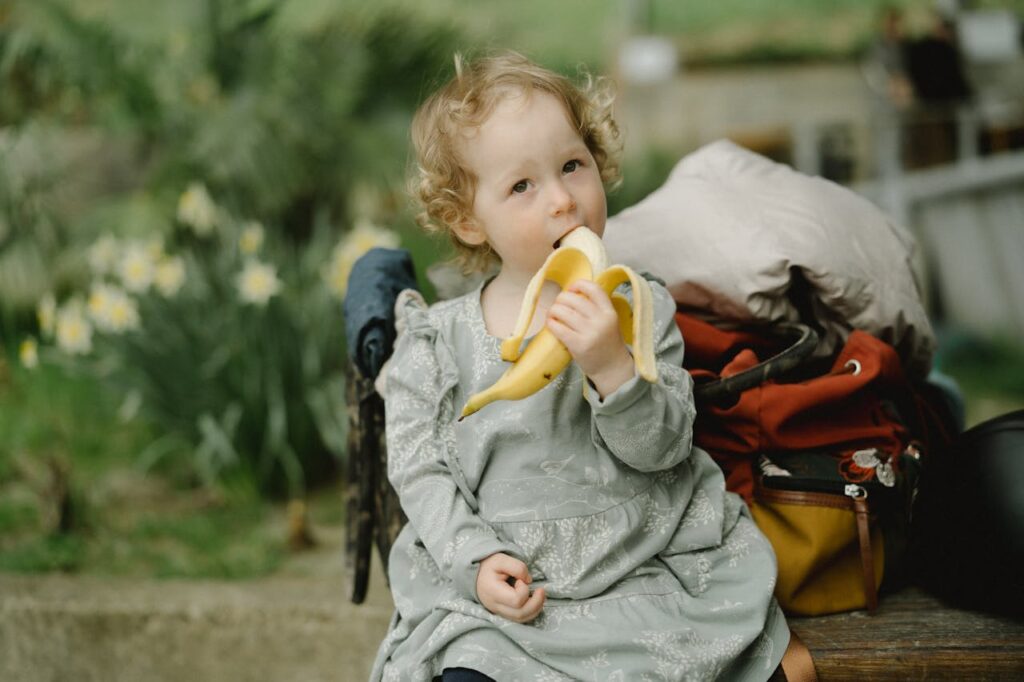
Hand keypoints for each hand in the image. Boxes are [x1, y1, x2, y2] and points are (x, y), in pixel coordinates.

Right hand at [476, 553, 545, 622]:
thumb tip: (528, 580)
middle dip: (536, 603)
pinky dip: (530, 612)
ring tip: (540, 595)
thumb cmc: (489, 566)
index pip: (516, 600)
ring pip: (521, 619)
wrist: (476, 574)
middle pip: (520, 614)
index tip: (520, 580)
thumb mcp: (501, 559)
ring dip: (536, 609)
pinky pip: (519, 619)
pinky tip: (534, 601)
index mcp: (493, 592)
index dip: (524, 590)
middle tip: (541, 590)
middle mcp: (495, 606)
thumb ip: (517, 567)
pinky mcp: (503, 614)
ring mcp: (498, 612)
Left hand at [546, 279, 634, 396]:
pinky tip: (551, 324)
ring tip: (553, 315)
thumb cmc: (606, 342)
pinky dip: (551, 323)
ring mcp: (589, 333)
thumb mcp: (608, 322)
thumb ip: (595, 308)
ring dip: (553, 310)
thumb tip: (571, 293)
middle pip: (573, 299)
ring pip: (563, 311)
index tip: (571, 289)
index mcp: (609, 312)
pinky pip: (558, 328)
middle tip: (559, 306)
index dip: (578, 285)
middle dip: (561, 299)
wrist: (611, 368)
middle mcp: (601, 320)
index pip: (593, 289)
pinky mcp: (578, 345)